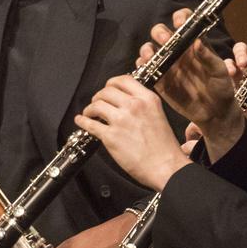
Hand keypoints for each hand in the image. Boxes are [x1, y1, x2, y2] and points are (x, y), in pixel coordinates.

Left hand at [75, 75, 189, 190]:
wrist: (166, 167)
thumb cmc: (164, 147)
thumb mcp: (158, 115)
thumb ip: (143, 105)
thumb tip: (126, 101)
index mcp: (148, 99)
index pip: (124, 80)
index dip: (111, 83)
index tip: (108, 88)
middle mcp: (134, 106)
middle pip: (106, 91)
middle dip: (98, 96)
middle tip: (97, 102)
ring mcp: (121, 120)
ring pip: (96, 105)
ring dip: (90, 108)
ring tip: (89, 113)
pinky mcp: (111, 136)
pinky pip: (90, 124)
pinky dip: (82, 121)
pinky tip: (81, 120)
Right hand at [137, 9, 244, 152]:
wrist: (215, 114)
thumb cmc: (222, 89)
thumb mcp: (220, 72)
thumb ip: (209, 57)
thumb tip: (197, 42)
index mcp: (194, 44)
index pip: (184, 22)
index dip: (179, 18)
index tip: (179, 22)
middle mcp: (178, 51)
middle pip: (161, 32)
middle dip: (160, 32)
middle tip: (165, 40)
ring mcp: (168, 65)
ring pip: (150, 49)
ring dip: (148, 49)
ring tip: (151, 55)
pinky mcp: (160, 80)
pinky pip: (146, 69)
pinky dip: (142, 65)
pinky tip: (147, 68)